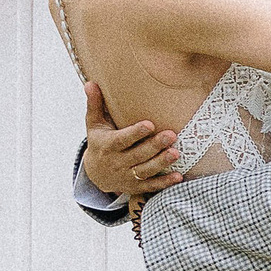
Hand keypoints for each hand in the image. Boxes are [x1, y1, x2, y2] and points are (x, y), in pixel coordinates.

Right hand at [81, 82, 183, 198]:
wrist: (95, 174)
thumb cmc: (99, 142)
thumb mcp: (94, 124)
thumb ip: (95, 104)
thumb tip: (91, 83)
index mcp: (107, 146)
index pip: (122, 140)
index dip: (135, 133)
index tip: (149, 124)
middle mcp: (116, 162)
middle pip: (137, 155)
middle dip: (154, 146)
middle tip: (171, 135)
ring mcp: (126, 177)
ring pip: (145, 171)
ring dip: (161, 163)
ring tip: (176, 153)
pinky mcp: (135, 187)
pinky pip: (150, 186)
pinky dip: (164, 183)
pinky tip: (178, 176)